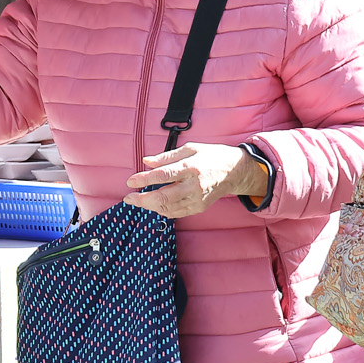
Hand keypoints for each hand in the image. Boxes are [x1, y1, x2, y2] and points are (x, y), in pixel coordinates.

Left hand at [123, 142, 268, 217]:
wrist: (234, 172)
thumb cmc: (211, 156)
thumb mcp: (190, 148)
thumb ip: (166, 157)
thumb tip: (146, 161)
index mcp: (191, 167)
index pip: (164, 175)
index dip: (144, 179)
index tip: (130, 181)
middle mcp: (194, 185)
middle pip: (164, 196)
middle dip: (142, 199)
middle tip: (129, 197)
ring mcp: (197, 199)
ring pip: (168, 208)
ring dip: (149, 206)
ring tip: (137, 200)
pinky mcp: (199, 208)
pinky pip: (176, 213)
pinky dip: (162, 210)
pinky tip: (154, 204)